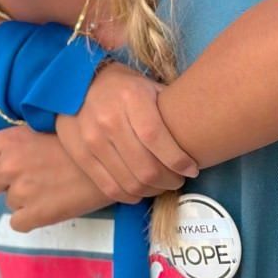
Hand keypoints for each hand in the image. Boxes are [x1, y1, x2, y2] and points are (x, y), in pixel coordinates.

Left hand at [0, 127, 115, 231]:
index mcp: (8, 142)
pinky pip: (19, 222)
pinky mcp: (37, 216)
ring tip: (47, 182)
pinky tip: (50, 199)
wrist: (111, 158)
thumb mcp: (41, 125)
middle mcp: (10, 167)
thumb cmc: (76, 136)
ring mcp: (22, 193)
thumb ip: (11, 134)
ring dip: (21, 196)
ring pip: (7, 202)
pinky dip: (31, 215)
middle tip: (23, 175)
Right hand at [55, 62, 197, 200]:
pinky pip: (109, 187)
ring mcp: (92, 139)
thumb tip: (198, 132)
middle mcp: (109, 119)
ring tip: (161, 184)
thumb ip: (168, 109)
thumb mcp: (148, 86)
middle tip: (178, 179)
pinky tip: (140, 190)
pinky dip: (130, 195)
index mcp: (131, 98)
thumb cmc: (123, 86)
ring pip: (129, 182)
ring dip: (152, 190)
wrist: (79, 82)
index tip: (192, 169)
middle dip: (169, 180)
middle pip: (145, 167)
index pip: (157, 138)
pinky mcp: (80, 154)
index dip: (178, 160)